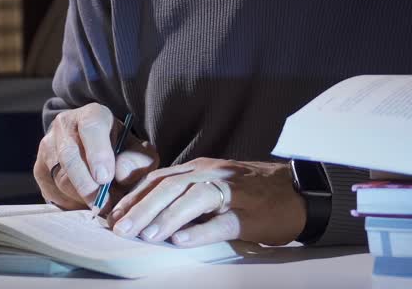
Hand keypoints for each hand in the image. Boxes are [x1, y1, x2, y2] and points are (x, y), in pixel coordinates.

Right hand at [33, 103, 158, 212]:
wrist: (96, 149)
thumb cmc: (122, 151)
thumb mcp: (137, 151)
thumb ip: (136, 160)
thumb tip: (120, 175)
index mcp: (92, 115)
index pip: (91, 128)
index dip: (98, 154)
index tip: (106, 178)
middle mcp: (64, 126)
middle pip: (70, 156)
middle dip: (87, 185)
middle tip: (104, 205)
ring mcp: (48, 146)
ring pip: (59, 177)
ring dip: (80, 197)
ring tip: (100, 207)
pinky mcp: (39, 168)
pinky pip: (51, 191)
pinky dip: (69, 203)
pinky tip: (85, 205)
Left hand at [107, 158, 304, 247]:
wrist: (298, 193)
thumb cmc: (254, 193)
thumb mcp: (216, 186)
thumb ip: (187, 193)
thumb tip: (150, 212)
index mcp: (200, 169)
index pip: (159, 179)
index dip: (134, 197)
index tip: (113, 215)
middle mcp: (212, 175)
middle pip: (169, 188)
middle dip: (141, 208)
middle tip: (119, 229)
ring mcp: (231, 193)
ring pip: (192, 200)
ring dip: (165, 218)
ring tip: (146, 236)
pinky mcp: (249, 214)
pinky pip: (220, 222)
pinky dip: (199, 231)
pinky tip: (180, 241)